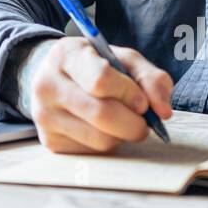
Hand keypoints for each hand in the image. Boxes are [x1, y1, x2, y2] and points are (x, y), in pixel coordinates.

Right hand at [17, 37, 172, 152]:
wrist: (54, 77)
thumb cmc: (95, 65)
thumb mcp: (122, 58)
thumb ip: (150, 78)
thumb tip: (164, 112)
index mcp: (65, 55)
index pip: (100, 80)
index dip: (129, 93)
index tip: (142, 101)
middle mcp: (46, 84)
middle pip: (101, 114)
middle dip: (134, 122)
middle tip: (144, 120)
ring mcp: (44, 115)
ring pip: (100, 139)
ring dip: (123, 135)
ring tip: (123, 121)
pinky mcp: (49, 141)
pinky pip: (92, 152)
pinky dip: (108, 144)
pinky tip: (104, 129)